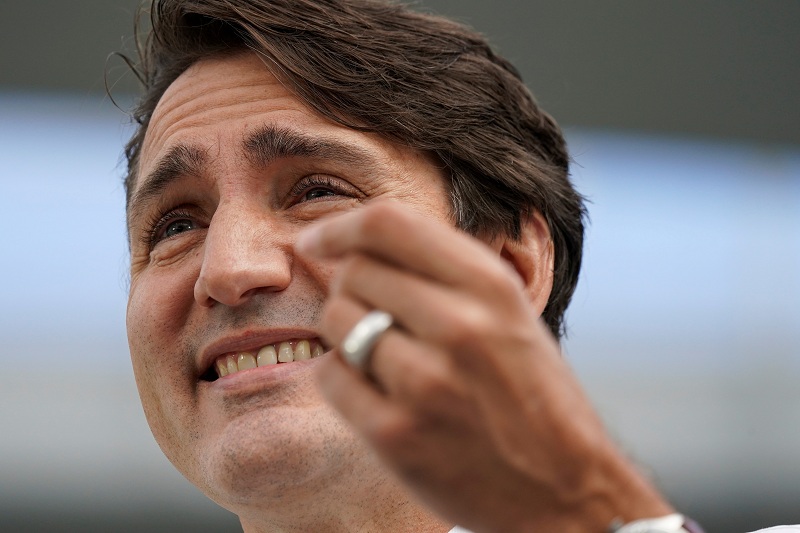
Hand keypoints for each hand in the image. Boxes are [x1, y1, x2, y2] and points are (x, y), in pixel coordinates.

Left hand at [296, 202, 670, 532]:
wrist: (567, 493)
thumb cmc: (533, 397)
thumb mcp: (511, 315)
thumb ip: (446, 273)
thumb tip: (361, 244)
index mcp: (492, 286)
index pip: (387, 223)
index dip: (338, 226)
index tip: (316, 241)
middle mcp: (461, 326)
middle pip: (354, 272)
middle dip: (351, 289)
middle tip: (373, 317)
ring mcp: (427, 382)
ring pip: (336, 321)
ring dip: (346, 334)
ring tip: (382, 357)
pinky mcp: (397, 434)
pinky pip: (331, 375)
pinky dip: (343, 378)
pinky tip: (375, 391)